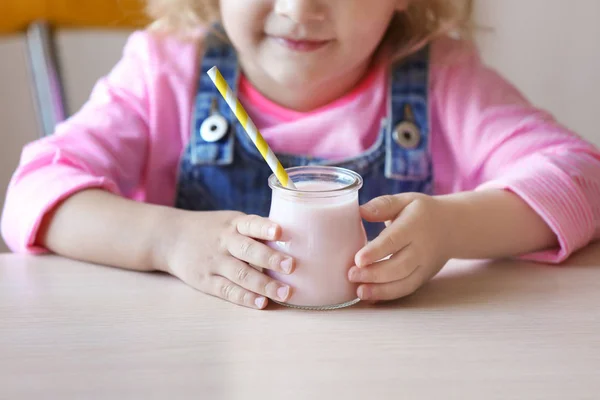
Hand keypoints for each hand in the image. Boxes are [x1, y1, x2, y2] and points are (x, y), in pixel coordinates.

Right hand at [164, 211, 294, 308]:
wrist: (171, 238)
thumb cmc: (212, 229)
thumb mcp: (231, 221)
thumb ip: (256, 231)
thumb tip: (296, 239)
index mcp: (233, 224)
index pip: (250, 224)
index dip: (265, 228)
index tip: (280, 232)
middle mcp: (224, 242)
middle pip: (247, 250)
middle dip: (270, 258)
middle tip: (292, 266)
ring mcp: (214, 262)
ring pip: (240, 274)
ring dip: (264, 284)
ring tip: (285, 292)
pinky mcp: (206, 280)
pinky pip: (228, 290)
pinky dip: (245, 297)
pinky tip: (262, 303)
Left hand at [349, 193, 452, 301]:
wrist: (452, 227)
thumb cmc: (421, 212)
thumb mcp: (405, 200)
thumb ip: (383, 205)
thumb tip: (360, 211)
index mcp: (414, 226)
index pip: (394, 240)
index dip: (376, 251)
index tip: (358, 260)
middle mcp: (421, 248)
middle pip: (399, 266)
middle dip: (374, 274)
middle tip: (351, 275)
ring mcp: (424, 266)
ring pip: (404, 283)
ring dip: (380, 290)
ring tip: (359, 291)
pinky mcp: (423, 278)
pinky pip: (406, 290)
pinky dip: (388, 296)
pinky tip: (370, 297)